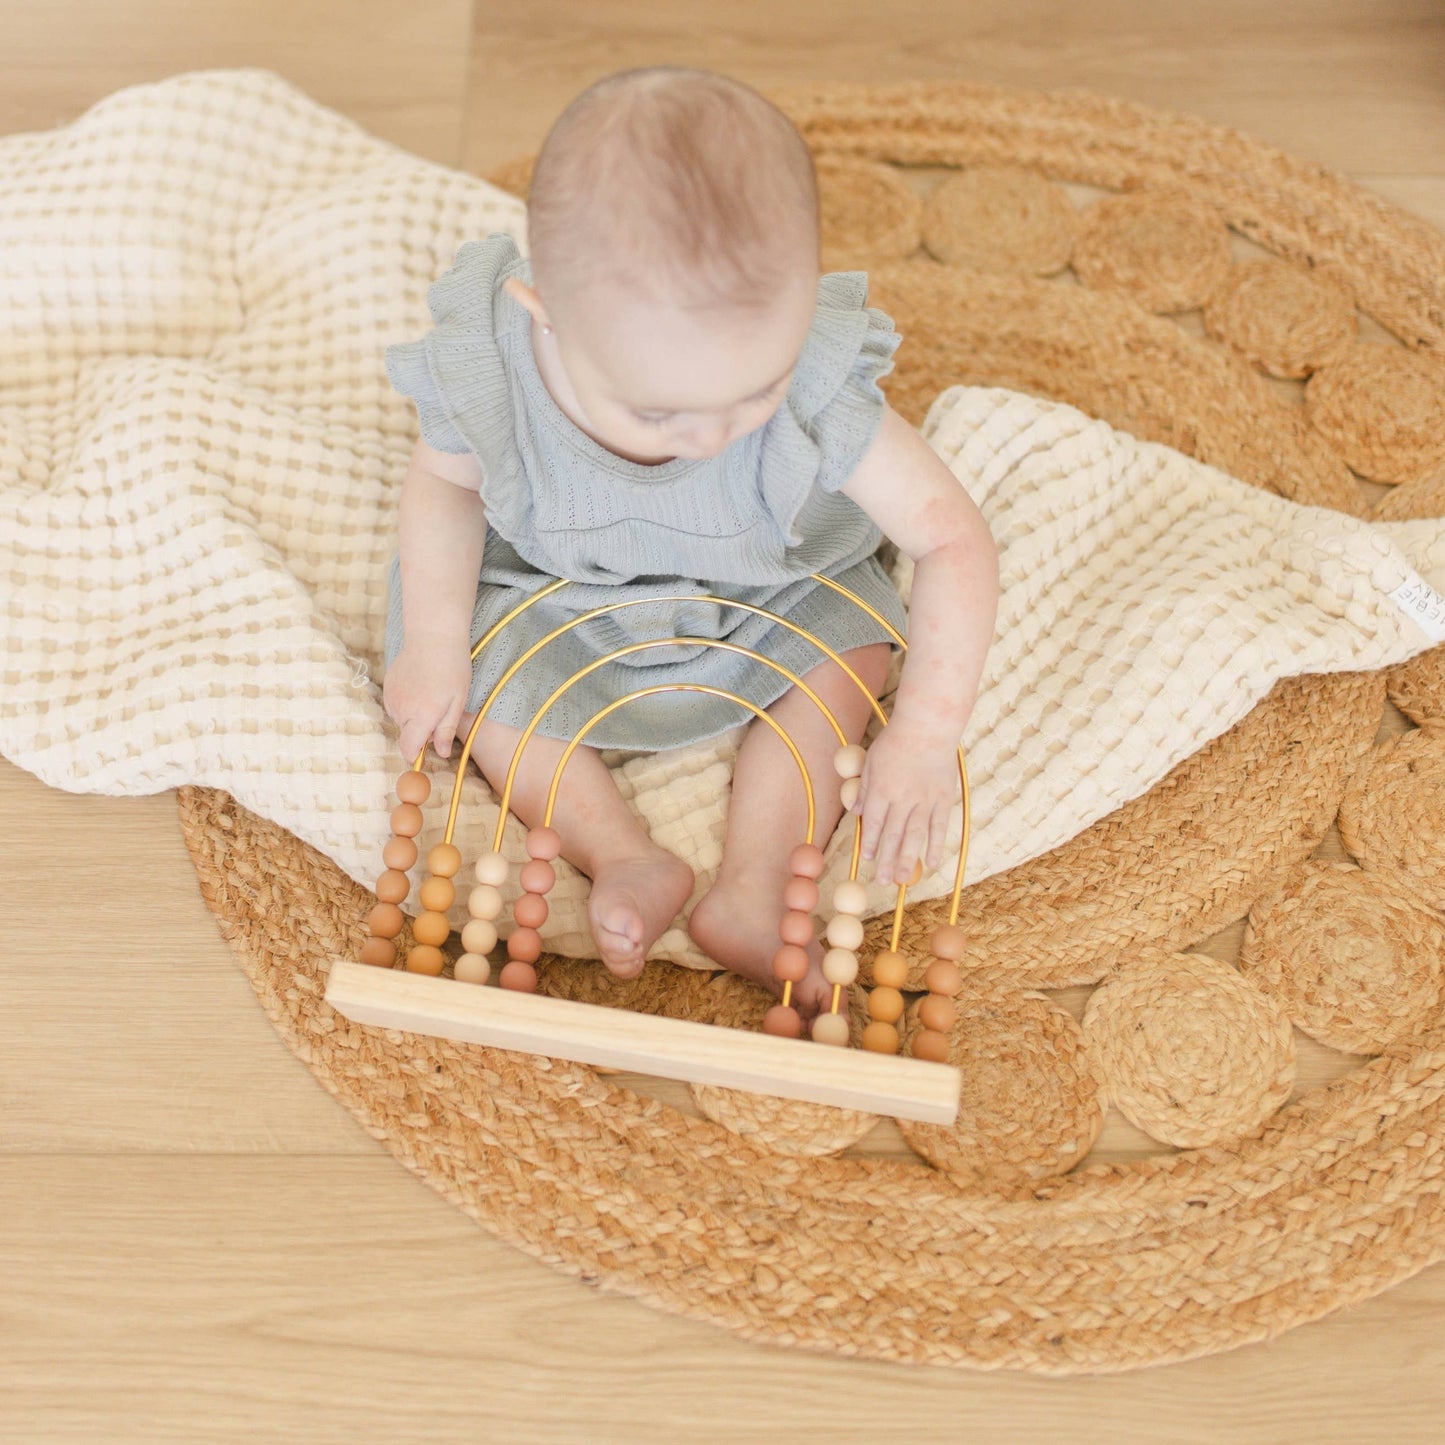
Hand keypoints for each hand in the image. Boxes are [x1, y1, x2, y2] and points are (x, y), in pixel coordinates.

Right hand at [382, 637, 473, 763]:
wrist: (433, 636)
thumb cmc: (452, 668)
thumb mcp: (457, 702)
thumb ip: (446, 730)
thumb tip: (440, 753)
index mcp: (421, 715)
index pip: (408, 749)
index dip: (415, 755)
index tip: (424, 754)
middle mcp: (402, 709)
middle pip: (407, 735)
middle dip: (421, 731)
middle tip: (440, 709)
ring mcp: (392, 696)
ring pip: (402, 720)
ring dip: (414, 715)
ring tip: (430, 694)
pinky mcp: (387, 686)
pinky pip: (396, 705)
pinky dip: (407, 702)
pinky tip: (420, 686)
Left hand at [851, 719, 957, 885]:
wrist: (929, 726)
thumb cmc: (896, 740)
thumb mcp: (871, 761)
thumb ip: (865, 789)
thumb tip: (857, 814)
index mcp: (881, 789)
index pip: (874, 823)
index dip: (871, 843)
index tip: (869, 859)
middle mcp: (902, 798)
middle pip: (893, 835)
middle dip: (887, 861)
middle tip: (883, 881)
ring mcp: (925, 800)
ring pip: (915, 836)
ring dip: (908, 860)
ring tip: (903, 880)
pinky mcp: (943, 798)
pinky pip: (939, 827)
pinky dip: (936, 846)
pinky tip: (932, 863)